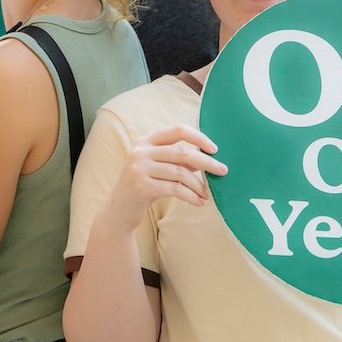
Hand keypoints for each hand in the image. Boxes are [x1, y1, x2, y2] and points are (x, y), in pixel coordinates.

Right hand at [103, 123, 227, 231]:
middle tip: (223, 170)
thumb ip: (177, 160)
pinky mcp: (141, 187)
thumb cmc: (144, 186)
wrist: (118, 211)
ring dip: (199, 185)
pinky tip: (200, 202)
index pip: (177, 130)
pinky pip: (175, 189)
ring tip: (208, 194)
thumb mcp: (158, 168)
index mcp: (145, 141)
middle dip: (206, 162)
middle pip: (182, 152)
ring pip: (180, 173)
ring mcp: (139, 168)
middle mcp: (140, 151)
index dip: (198, 136)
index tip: (214, 149)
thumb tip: (207, 157)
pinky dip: (191, 196)